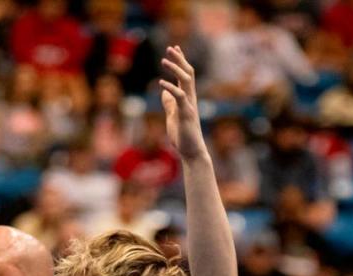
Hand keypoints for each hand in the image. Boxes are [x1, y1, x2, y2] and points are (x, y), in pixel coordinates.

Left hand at [160, 46, 207, 160]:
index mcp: (187, 98)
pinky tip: (161, 83)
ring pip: (185, 81)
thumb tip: (164, 92)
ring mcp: (189, 105)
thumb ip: (169, 103)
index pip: (184, 75)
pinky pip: (180, 97)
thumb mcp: (173, 115)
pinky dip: (170, 88)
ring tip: (164, 60)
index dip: (180, 61)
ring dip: (175, 69)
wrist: (191, 151)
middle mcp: (191, 98)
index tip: (174, 48)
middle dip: (179, 59)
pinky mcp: (186, 114)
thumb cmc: (182, 135)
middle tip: (171, 47)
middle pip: (187, 73)